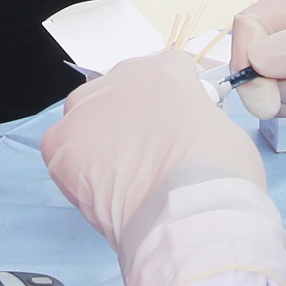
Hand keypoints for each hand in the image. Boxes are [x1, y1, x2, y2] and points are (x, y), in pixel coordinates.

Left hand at [43, 49, 264, 245]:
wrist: (188, 215)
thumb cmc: (219, 178)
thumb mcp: (223, 130)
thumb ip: (196, 117)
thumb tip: (186, 130)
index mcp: (166, 70)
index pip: (164, 71)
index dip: (171, 103)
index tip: (175, 127)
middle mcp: (121, 77)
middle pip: (120, 90)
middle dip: (131, 118)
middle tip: (146, 156)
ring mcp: (88, 108)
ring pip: (87, 115)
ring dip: (100, 139)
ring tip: (121, 176)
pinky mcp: (61, 143)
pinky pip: (62, 147)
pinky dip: (75, 166)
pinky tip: (98, 186)